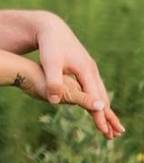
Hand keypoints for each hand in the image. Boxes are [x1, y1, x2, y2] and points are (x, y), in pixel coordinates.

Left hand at [35, 12, 123, 137]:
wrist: (51, 27)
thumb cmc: (49, 46)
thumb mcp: (49, 63)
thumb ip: (53, 81)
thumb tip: (55, 101)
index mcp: (85, 70)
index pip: (95, 99)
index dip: (99, 116)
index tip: (104, 132)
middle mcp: (91, 70)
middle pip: (102, 97)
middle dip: (108, 116)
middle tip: (114, 135)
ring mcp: (89, 68)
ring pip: (100, 92)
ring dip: (104, 109)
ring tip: (109, 124)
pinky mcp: (84, 67)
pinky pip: (94, 86)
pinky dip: (98, 99)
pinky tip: (97, 105)